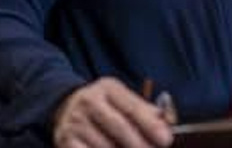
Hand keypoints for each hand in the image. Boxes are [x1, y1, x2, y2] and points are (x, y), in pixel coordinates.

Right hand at [53, 78, 172, 147]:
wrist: (64, 107)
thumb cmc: (104, 107)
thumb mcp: (123, 100)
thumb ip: (146, 111)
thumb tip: (167, 123)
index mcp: (108, 88)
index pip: (132, 107)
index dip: (150, 125)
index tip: (165, 140)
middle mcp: (89, 101)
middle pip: (120, 127)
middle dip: (140, 144)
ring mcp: (75, 121)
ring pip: (106, 146)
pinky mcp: (65, 140)